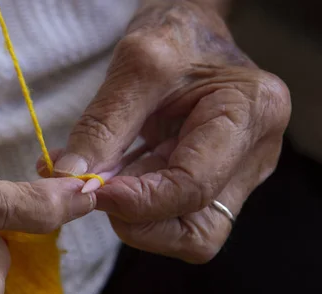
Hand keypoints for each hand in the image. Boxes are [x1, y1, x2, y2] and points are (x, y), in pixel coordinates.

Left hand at [38, 0, 290, 262]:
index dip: (137, 200)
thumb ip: (102, 126)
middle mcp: (253, 156)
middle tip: (95, 190)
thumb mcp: (135, 66)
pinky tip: (107, 177)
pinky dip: (133, 205)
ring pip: (183, 232)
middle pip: (196, 230)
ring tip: (100, 176)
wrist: (190, 33)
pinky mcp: (212, 184)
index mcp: (251, 114)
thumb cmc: (174, 35)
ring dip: (132, 215)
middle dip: (136, 219)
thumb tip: (67, 179)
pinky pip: (171, 216)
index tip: (89, 190)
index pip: (194, 186)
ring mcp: (235, 176)